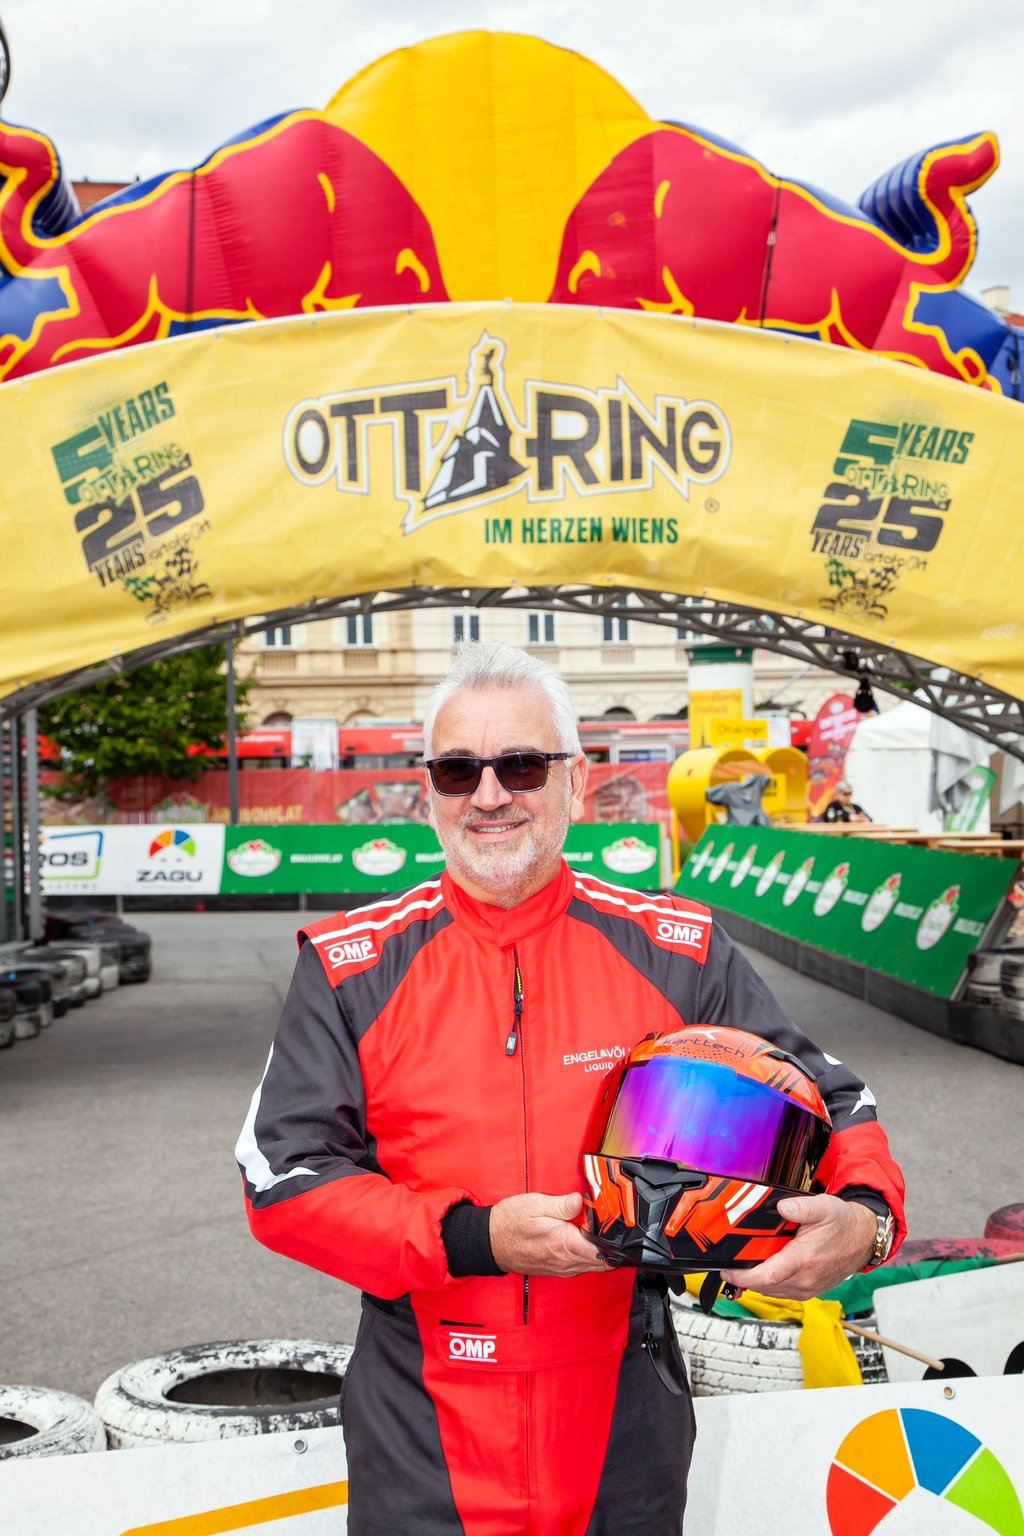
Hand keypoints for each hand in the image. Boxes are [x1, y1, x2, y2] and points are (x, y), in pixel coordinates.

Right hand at [489, 1191, 608, 1276]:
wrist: (490, 1241)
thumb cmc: (509, 1223)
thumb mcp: (535, 1204)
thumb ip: (561, 1204)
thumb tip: (581, 1200)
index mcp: (564, 1244)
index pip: (602, 1252)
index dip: (613, 1241)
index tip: (615, 1227)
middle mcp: (565, 1261)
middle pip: (602, 1261)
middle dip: (609, 1246)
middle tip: (606, 1226)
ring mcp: (561, 1268)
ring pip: (593, 1265)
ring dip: (598, 1251)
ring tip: (592, 1230)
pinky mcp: (557, 1269)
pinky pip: (580, 1266)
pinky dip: (586, 1255)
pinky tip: (581, 1239)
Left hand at [720, 1195, 875, 1300]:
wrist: (863, 1239)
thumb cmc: (844, 1224)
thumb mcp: (824, 1207)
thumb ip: (801, 1207)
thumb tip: (782, 1206)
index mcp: (805, 1259)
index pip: (768, 1276)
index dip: (743, 1276)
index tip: (727, 1271)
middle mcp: (806, 1279)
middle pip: (765, 1286)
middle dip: (744, 1277)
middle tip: (729, 1263)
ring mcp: (808, 1288)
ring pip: (772, 1291)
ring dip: (756, 1282)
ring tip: (742, 1266)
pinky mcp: (809, 1290)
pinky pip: (782, 1291)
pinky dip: (769, 1283)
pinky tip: (763, 1270)